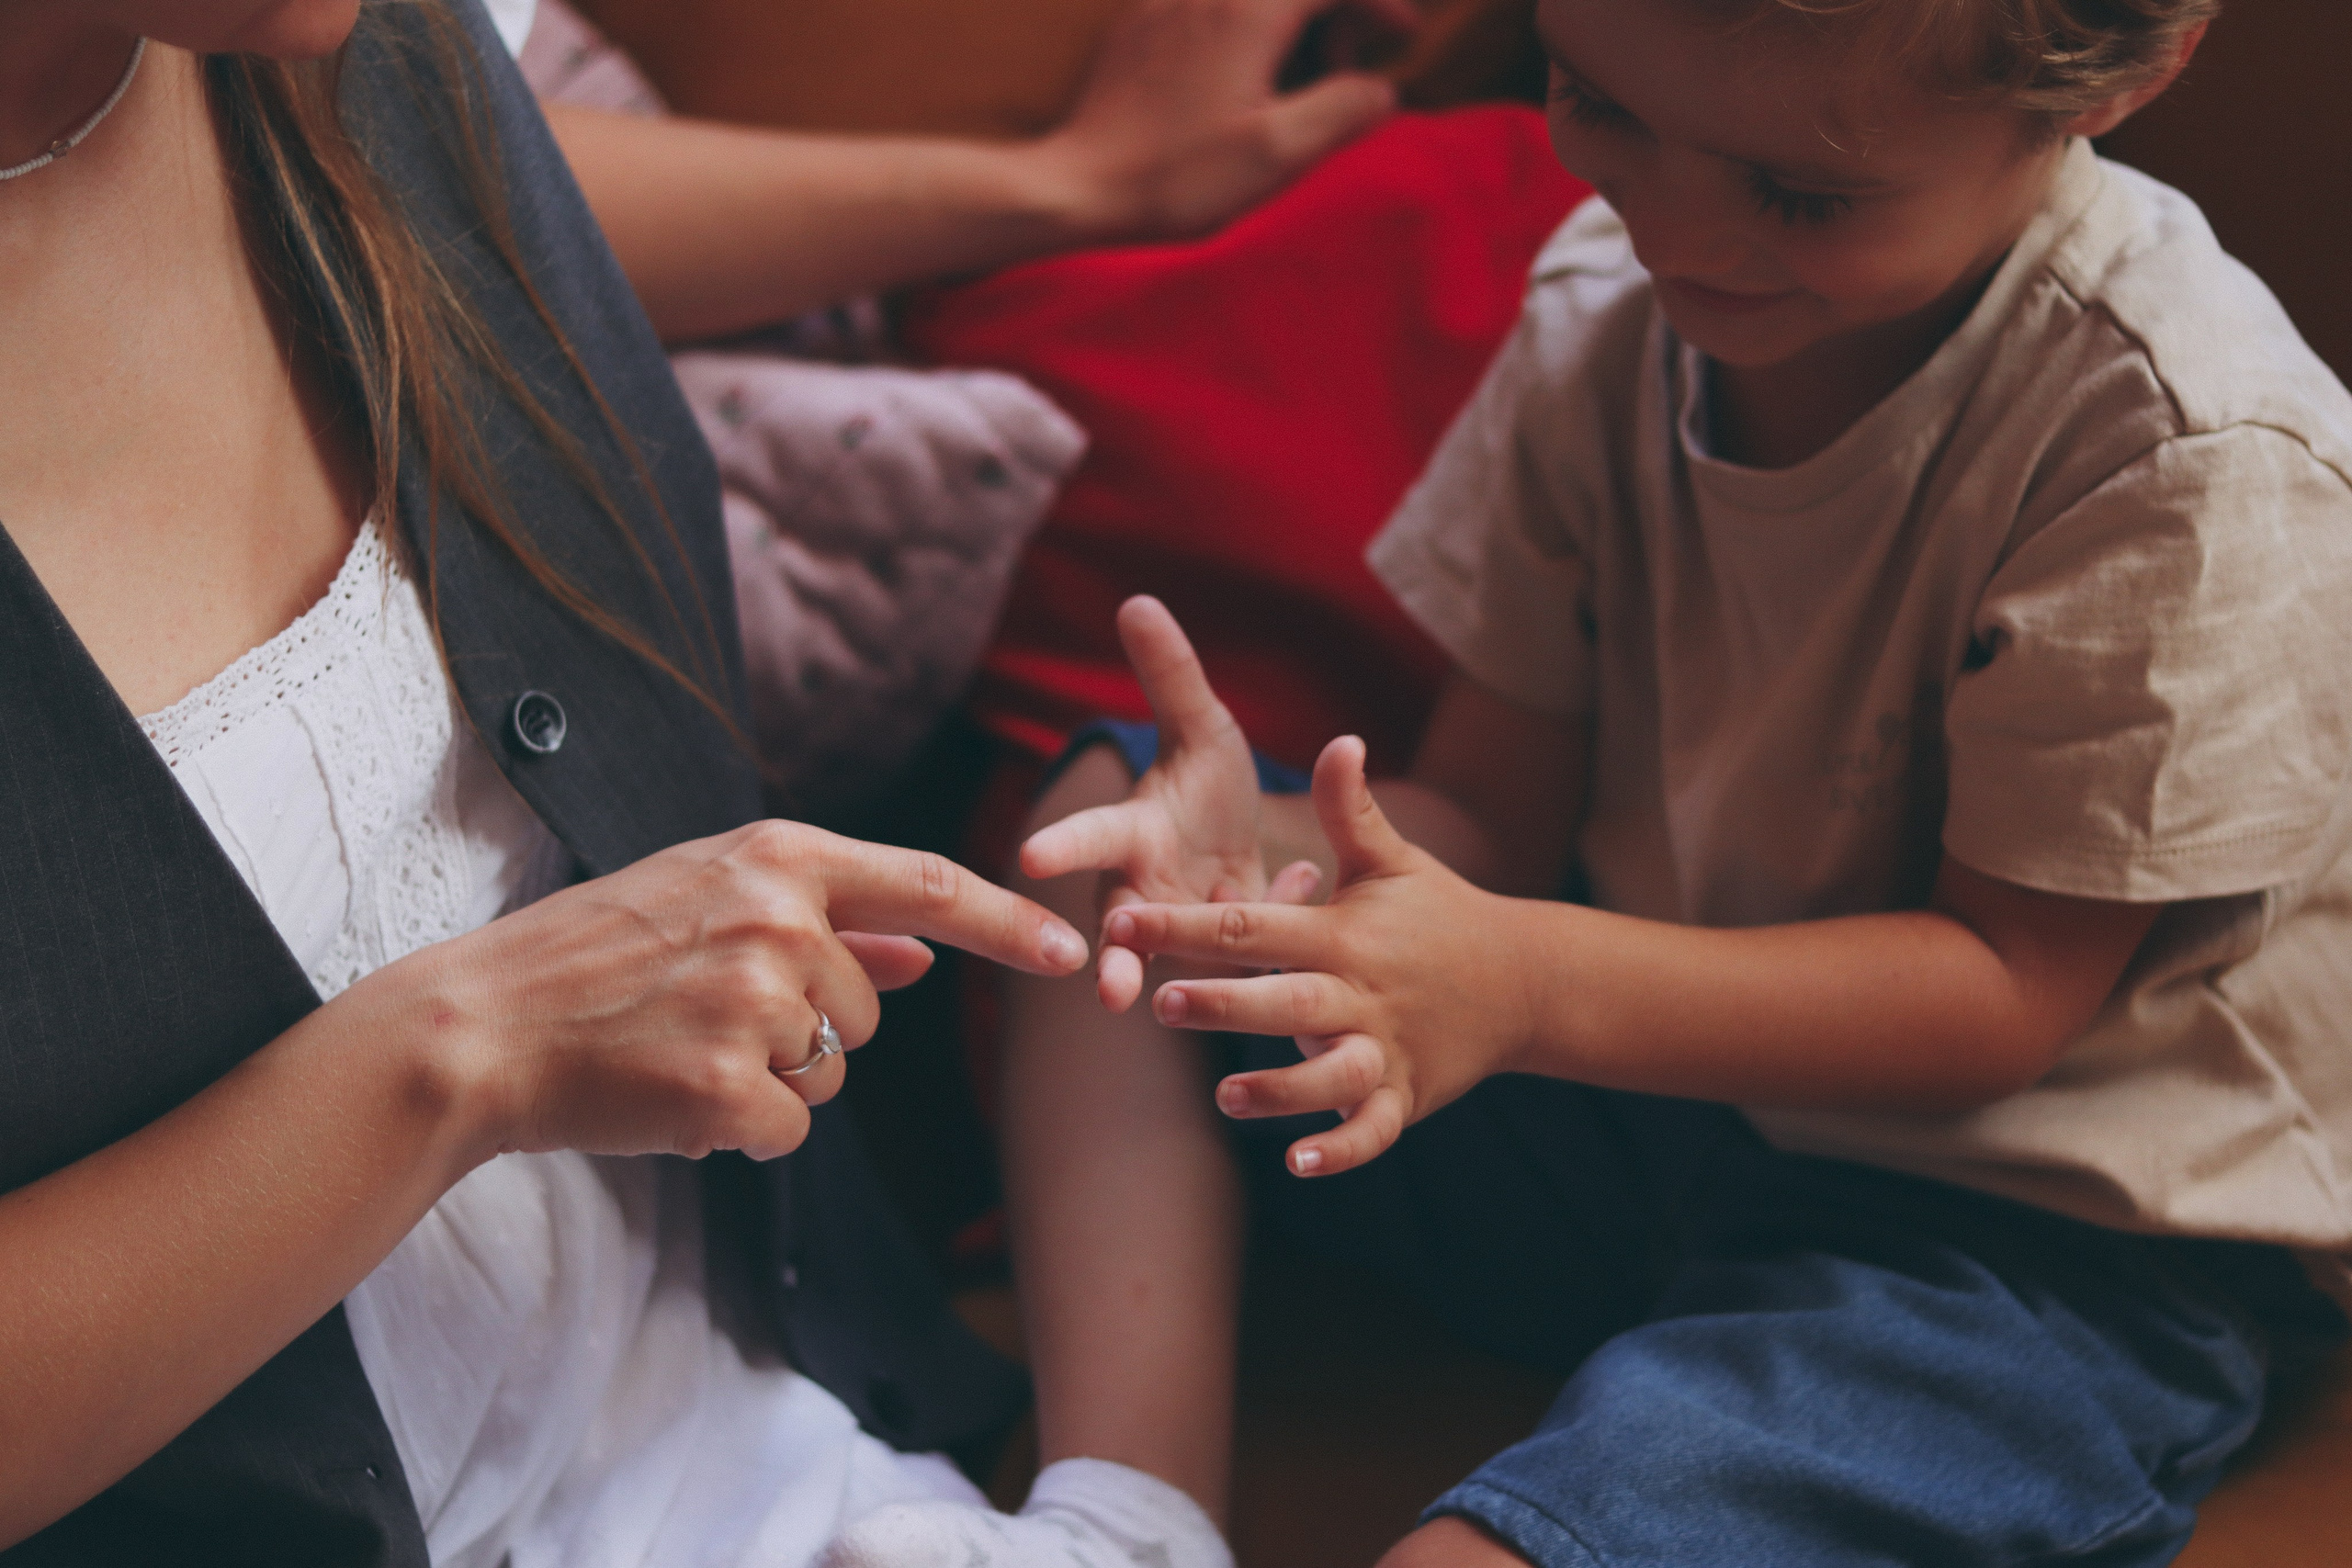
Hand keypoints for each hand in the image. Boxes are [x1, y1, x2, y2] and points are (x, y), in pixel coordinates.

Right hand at [406, 820, 1088, 1165]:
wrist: (481, 1025)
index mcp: (777, 858)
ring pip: (831, 1072)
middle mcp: (777, 918)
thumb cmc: (594, 960)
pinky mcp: (724, 1084)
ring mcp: (751, 1001)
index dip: (1009, 922)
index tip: (1073, 951)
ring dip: (771, 1080)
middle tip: (704, 1015)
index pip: (927, 884)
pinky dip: (738, 1131)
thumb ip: (827, 923)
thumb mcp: (708, 901)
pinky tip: (670, 1097)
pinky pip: (788, 1128)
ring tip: (678, 1047)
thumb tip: (921, 955)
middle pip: (868, 1010)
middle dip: (810, 1031)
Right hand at [1019, 596, 1318, 1010]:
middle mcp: (1151, 890)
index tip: (1034, 858)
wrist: (1247, 844)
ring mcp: (1190, 928)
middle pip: (1124, 928)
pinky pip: (1254, 954)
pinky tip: (1304, 879)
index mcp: (1134, 833)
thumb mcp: (1202, 725)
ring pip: (1182, 963)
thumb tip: (1139, 600)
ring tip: (1210, 986)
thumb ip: (1171, 675)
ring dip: (1194, 973)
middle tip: (1110, 987)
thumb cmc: (1206, 783)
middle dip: (1116, 958)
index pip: (1092, 839)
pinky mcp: (1233, 957)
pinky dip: (1279, 915)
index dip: (1064, 847)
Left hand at [1040, 0, 1418, 244]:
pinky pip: (1209, 7)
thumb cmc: (1175, 176)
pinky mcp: (1138, 29)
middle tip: (1343, 71)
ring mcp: (1166, 4)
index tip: (1401, 33)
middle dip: (1332, 15)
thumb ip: (1343, 108)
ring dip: (1290, 22)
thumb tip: (1381, 87)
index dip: (1378, 1)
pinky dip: (1246, 28)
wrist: (1076, 186)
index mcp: (1249, 10)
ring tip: (1293, 84)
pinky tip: (1241, 83)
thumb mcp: (1278, 152)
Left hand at [1103, 736, 1532, 1176]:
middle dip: (1226, 1003)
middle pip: (1286, 1000)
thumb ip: (1349, 810)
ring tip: (1226, 1094)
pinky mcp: (1405, 1095)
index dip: (1188, 925)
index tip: (1125, 920)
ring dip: (1280, 1088)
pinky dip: (1342, 1149)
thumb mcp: (1393, 860)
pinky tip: (1300, 1164)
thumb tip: (1339, 738)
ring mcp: (1386, 1048)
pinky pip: (1372, 1129)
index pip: (1256, 926)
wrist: (1521, 979)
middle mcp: (1361, 992)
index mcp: (1343, 933)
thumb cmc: (1438, 912)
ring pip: (1329, 1073)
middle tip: (1162, 1004)